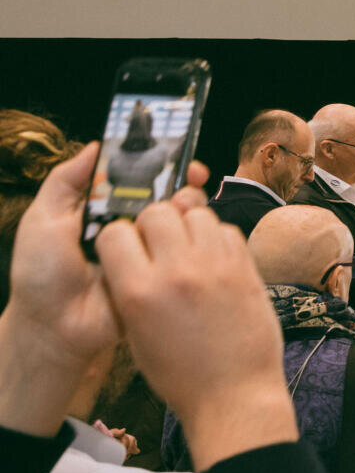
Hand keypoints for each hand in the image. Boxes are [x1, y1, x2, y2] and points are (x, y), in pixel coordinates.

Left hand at [0, 145, 205, 436]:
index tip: (179, 156)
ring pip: (181, 223)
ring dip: (189, 208)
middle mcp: (133, 229)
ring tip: (184, 208)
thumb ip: (65, 182)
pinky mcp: (162, 277)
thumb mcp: (43, 219)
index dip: (162, 166)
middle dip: (185, 184)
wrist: (54, 326)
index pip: (141, 181)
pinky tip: (191, 234)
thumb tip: (96, 146)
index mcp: (108, 212)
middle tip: (191, 181)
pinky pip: (184, 255)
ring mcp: (151, 254)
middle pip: (169, 198)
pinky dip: (194, 242)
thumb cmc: (42, 274)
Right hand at [96, 192, 295, 471]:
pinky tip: (214, 261)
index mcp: (138, 292)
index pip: (115, 231)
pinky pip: (227, 229)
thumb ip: (129, 287)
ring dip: (188, 226)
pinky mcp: (246, 268)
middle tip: (161, 247)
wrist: (234, 394)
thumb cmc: (179, 374)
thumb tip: (131, 250)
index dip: (119, 238)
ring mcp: (216, 267)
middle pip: (157, 212)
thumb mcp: (134, 333)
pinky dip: (217, 238)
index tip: (128, 250)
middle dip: (154, 225)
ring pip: (196, 213)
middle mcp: (177, 272)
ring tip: (189, 252)